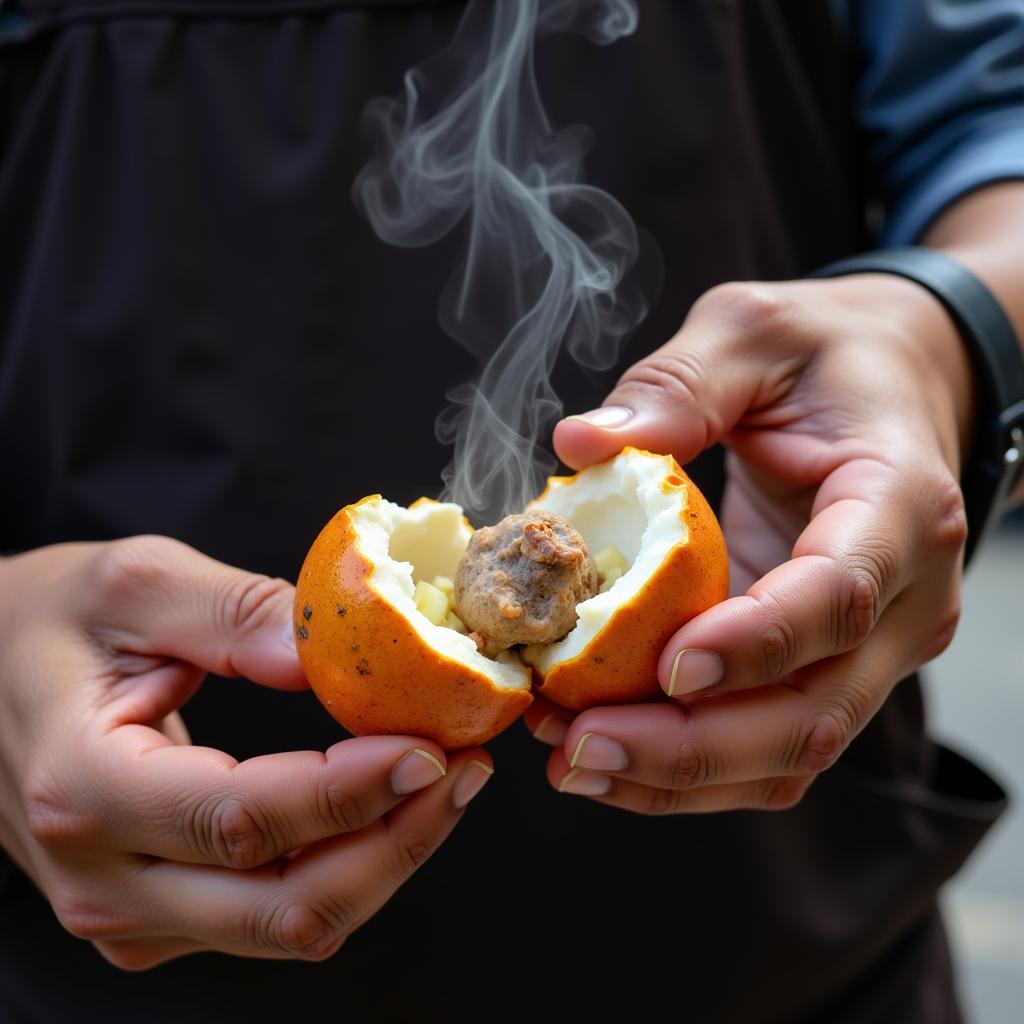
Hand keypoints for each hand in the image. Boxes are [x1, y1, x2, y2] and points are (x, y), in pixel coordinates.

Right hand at [0, 536, 492, 967]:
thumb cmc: (48, 620)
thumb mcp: (135, 583)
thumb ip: (236, 613)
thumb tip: (338, 655)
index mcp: (84, 787)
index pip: (243, 819)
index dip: (352, 794)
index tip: (431, 750)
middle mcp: (103, 877)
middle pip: (283, 905)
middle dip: (395, 843)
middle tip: (463, 770)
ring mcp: (129, 911)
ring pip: (287, 925)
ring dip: (383, 861)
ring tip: (444, 783)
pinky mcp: (156, 915)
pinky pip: (271, 916)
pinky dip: (343, 870)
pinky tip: (384, 808)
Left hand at [528, 275, 970, 812]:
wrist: (897, 384)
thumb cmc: (830, 355)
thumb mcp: (755, 334)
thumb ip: (679, 386)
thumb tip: (580, 445)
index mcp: (901, 505)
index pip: (842, 594)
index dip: (757, 641)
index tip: (668, 665)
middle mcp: (905, 598)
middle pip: (814, 711)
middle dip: (693, 748)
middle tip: (579, 745)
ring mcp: (871, 646)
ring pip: (788, 752)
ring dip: (678, 774)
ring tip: (570, 759)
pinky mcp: (825, 665)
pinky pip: (763, 742)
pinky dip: (686, 763)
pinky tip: (605, 748)